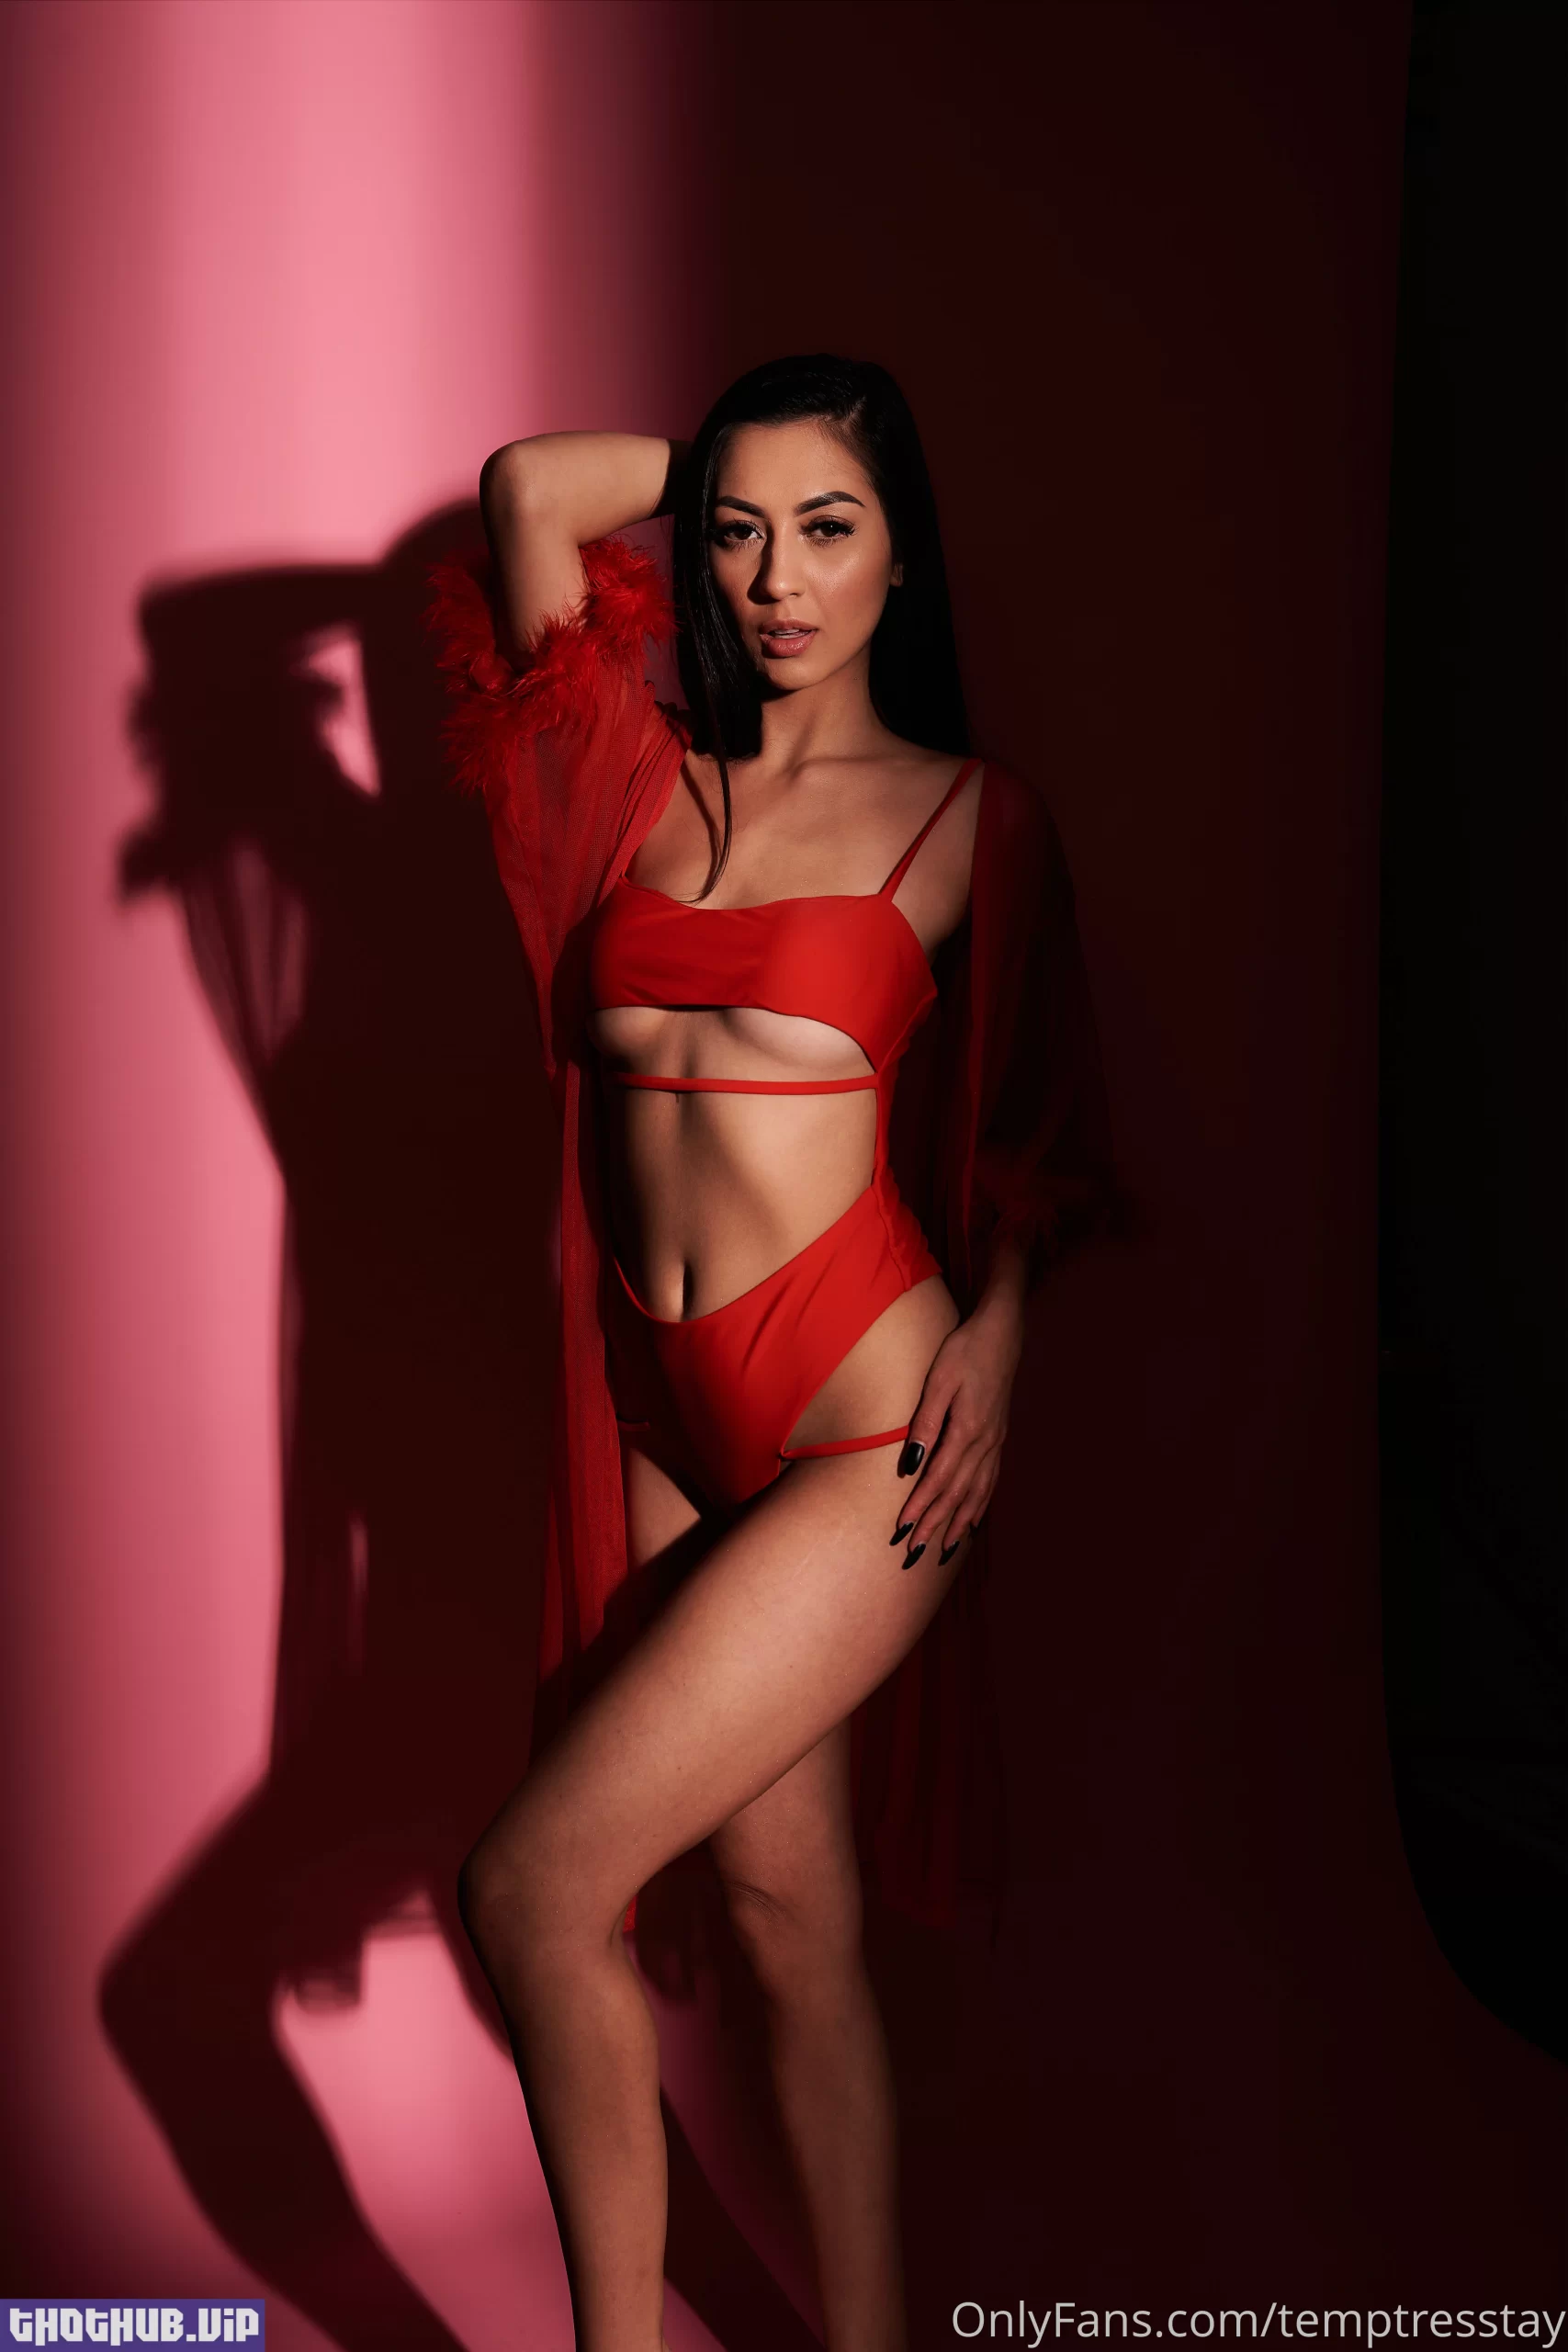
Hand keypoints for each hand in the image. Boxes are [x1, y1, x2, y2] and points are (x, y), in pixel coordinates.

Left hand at [891, 1292, 1023, 1567]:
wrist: (1002, 1333)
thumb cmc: (964, 1351)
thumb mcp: (939, 1381)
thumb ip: (925, 1423)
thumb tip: (911, 1463)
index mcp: (967, 1430)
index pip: (938, 1479)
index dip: (920, 1506)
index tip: (902, 1529)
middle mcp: (984, 1443)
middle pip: (957, 1493)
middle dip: (935, 1524)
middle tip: (915, 1552)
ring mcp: (995, 1442)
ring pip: (976, 1492)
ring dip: (958, 1521)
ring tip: (944, 1548)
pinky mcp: (998, 1437)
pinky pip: (990, 1480)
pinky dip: (980, 1504)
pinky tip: (973, 1518)